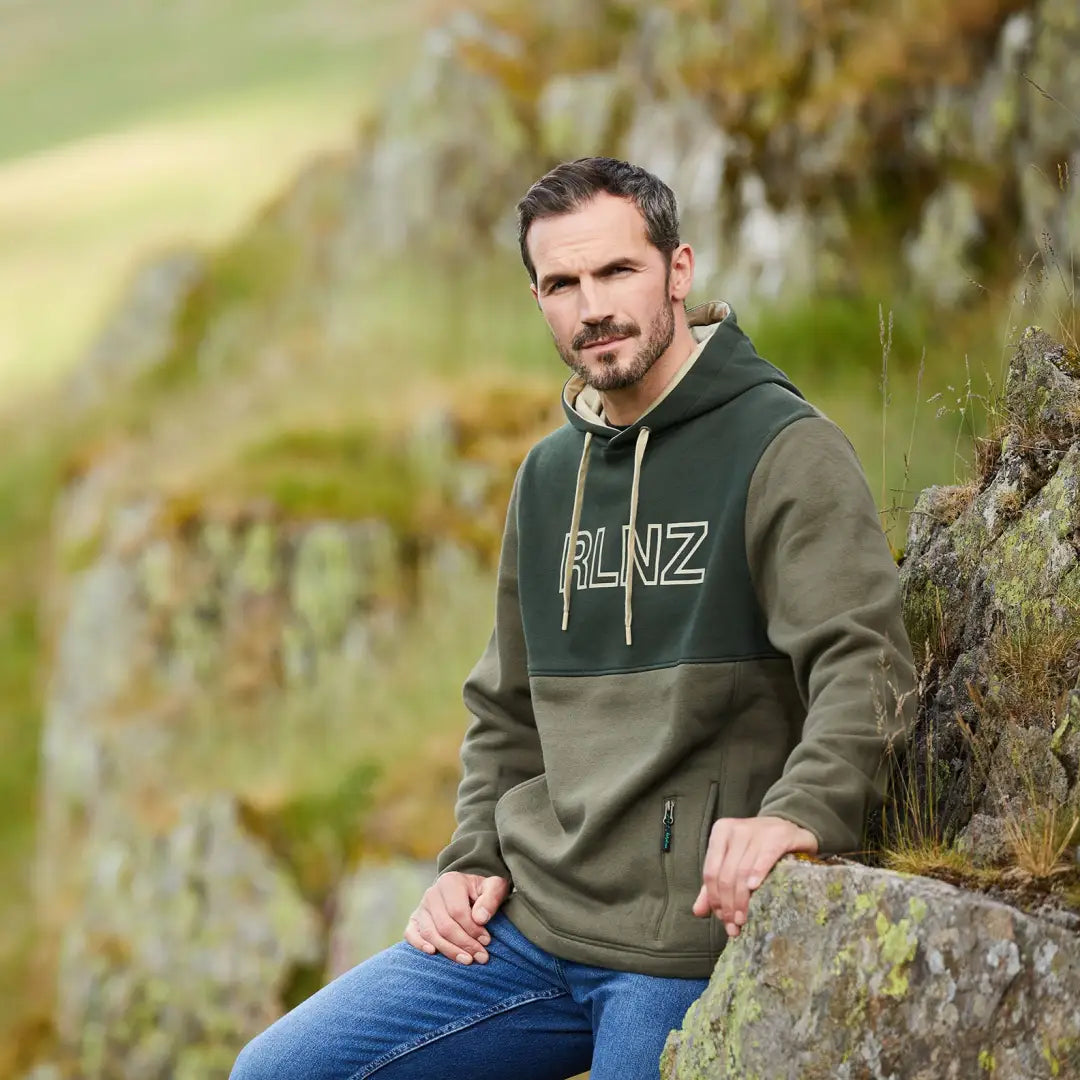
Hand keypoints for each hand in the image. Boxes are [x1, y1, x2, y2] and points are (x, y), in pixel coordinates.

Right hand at [404, 871, 509, 963]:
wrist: (467, 890)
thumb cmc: (482, 892)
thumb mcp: (494, 887)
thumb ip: (491, 898)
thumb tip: (480, 918)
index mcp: (450, 882)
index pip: (458, 911)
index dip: (473, 929)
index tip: (487, 941)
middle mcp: (432, 893)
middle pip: (444, 925)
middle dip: (464, 944)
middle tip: (481, 956)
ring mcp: (421, 907)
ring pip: (430, 933)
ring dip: (449, 950)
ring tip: (467, 960)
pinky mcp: (414, 919)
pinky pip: (411, 933)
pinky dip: (419, 944)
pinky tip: (433, 952)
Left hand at [692, 816, 817, 937]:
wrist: (787, 826)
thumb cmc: (756, 847)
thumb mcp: (732, 860)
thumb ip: (714, 884)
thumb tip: (698, 911)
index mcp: (720, 832)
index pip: (711, 872)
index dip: (714, 898)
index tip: (722, 918)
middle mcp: (736, 829)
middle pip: (726, 874)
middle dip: (728, 904)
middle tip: (734, 925)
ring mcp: (757, 831)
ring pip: (742, 871)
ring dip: (741, 899)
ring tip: (743, 919)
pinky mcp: (779, 835)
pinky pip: (764, 858)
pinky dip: (757, 874)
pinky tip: (754, 889)